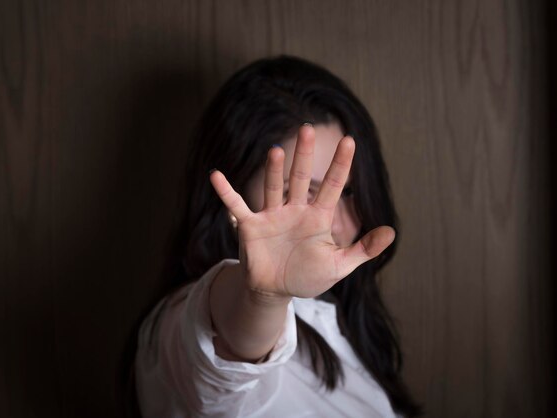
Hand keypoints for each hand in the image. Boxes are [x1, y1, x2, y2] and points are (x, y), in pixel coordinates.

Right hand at [209, 124, 394, 299]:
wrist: (276, 290)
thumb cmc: (308, 275)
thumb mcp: (339, 265)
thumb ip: (363, 249)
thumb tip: (391, 232)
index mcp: (317, 217)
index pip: (332, 186)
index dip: (341, 165)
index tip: (350, 141)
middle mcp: (294, 210)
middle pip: (299, 178)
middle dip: (304, 155)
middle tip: (307, 128)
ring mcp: (271, 216)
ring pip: (272, 188)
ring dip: (273, 171)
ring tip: (276, 151)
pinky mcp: (250, 226)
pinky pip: (236, 206)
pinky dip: (226, 192)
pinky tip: (216, 175)